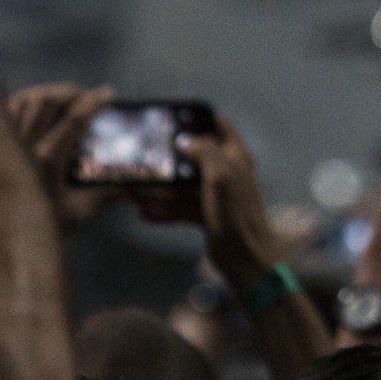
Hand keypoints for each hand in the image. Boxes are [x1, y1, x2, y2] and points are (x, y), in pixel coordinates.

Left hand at [8, 82, 117, 228]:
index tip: (108, 93)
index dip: (94, 102)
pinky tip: (34, 101)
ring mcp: (6, 141)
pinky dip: (23, 99)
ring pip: (26, 99)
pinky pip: (7, 108)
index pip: (74, 120)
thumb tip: (130, 188)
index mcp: (47, 160)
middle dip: (72, 91)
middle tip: (86, 93)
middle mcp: (24, 145)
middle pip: (48, 101)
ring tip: (65, 94)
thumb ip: (104, 197)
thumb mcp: (76, 213)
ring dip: (48, 92)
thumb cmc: (37, 225)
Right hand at [144, 115, 278, 288]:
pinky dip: (166, 210)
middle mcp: (227, 172)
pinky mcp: (208, 215)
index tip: (175, 118)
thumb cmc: (236, 214)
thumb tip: (185, 140)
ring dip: (161, 189)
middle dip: (170, 158)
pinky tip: (145, 213)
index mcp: (235, 157)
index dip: (201, 119)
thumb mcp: (220, 176)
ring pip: (184, 186)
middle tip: (144, 157)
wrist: (246, 261)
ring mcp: (216, 195)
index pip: (221, 126)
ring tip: (134, 191)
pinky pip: (183, 208)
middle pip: (194, 157)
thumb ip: (204, 152)